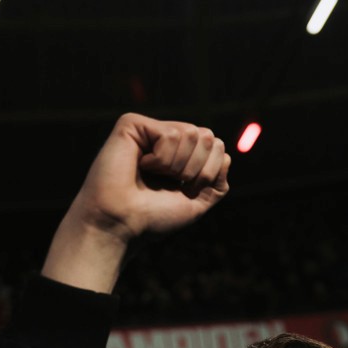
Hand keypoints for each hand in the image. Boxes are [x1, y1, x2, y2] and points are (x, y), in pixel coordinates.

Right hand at [42, 113, 229, 292]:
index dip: (207, 173)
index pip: (217, 147)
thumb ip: (216, 182)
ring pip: (191, 133)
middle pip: (207, 136)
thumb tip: (226, 155)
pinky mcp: (132, 124)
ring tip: (152, 174)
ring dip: (177, 165)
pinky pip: (170, 134)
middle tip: (167, 183)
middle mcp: (165, 140)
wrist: (121, 224)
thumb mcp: (195, 203)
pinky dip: (161, 159)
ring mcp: (149, 130)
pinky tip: (140, 165)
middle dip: (195, 168)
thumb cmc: (152, 218)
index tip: (181, 191)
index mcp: (180, 156)